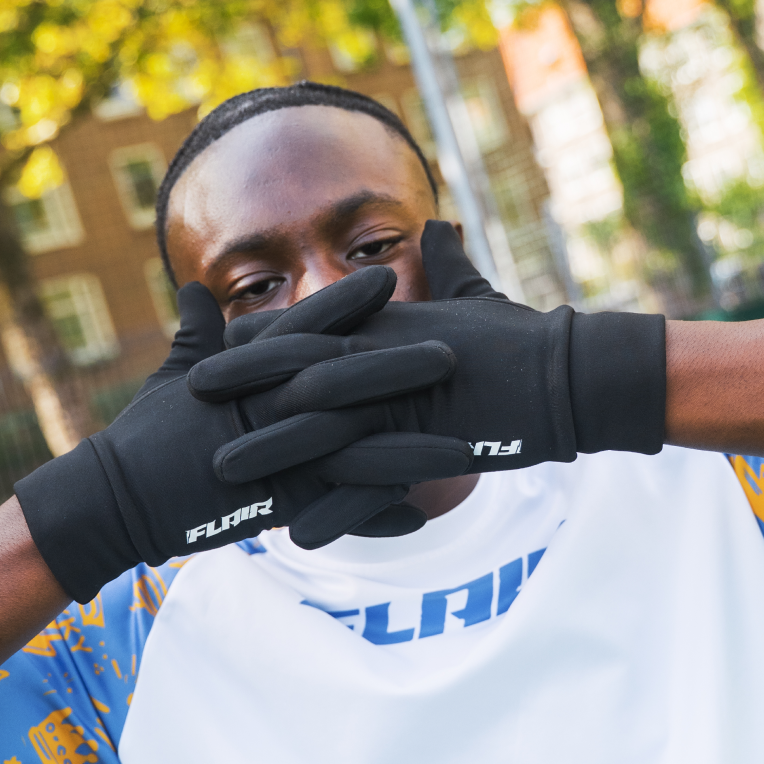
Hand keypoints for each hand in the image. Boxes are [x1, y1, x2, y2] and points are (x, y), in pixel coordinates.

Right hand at [14, 266, 471, 601]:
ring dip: (406, 448)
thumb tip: (197, 289)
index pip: (301, 327)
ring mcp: (268, 457)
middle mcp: (261, 408)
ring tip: (461, 448)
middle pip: (340, 381)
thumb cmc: (145, 436)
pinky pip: (332, 512)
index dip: (346, 304)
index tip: (390, 279)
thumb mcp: (174, 376)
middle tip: (453, 353)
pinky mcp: (268, 506)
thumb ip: (197, 333)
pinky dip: (373, 516)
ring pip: (350, 448)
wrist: (112, 499)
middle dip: (398, 367)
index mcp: (242, 371)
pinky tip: (419, 517)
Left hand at [190, 221, 666, 483]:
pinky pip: (372, 487)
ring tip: (226, 474)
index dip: (261, 338)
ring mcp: (405, 404)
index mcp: (390, 322)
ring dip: (272, 452)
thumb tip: (437, 227)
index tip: (217, 343)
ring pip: (324, 429)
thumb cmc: (522, 338)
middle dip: (243, 385)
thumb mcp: (475, 296)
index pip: (313, 326)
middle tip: (190, 398)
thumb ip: (447, 264)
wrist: (573, 378)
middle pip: (301, 369)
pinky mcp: (428, 448)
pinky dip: (336, 512)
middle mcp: (387, 356)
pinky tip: (297, 536)